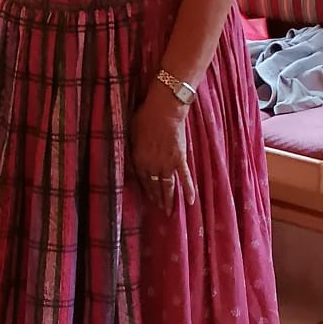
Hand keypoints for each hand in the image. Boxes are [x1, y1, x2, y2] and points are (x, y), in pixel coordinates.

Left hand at [131, 97, 195, 212]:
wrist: (164, 111)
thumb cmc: (145, 117)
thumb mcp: (131, 132)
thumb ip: (132, 147)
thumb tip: (131, 154)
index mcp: (138, 160)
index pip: (142, 179)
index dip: (146, 189)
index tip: (148, 198)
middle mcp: (152, 166)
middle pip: (154, 186)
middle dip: (156, 198)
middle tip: (159, 210)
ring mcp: (167, 164)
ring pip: (168, 186)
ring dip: (169, 200)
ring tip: (170, 212)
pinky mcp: (180, 160)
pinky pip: (185, 178)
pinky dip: (189, 190)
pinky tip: (191, 202)